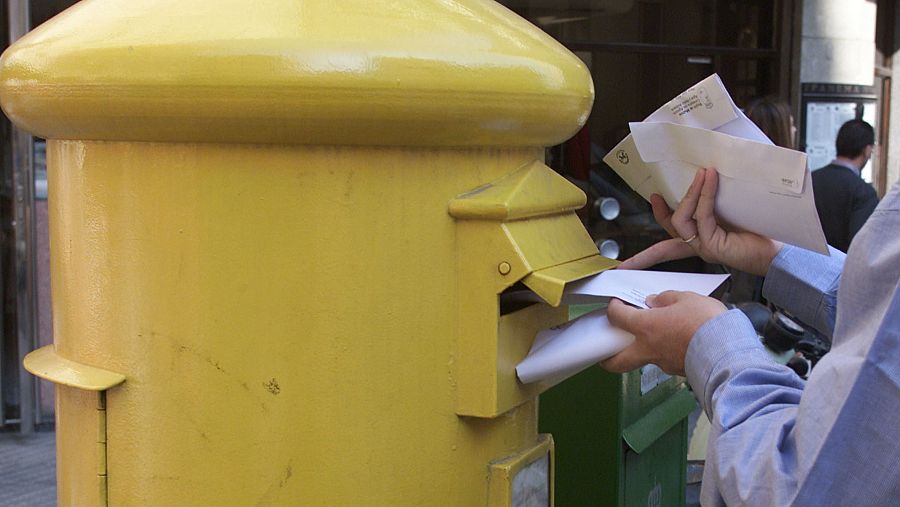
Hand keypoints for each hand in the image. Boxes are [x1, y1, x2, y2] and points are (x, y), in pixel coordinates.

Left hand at [601, 291, 726, 375]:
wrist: (729, 350)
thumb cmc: (707, 323)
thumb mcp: (687, 299)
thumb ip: (667, 299)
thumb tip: (654, 301)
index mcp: (646, 327)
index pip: (617, 318)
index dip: (613, 309)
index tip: (615, 305)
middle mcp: (649, 349)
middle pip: (617, 361)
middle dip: (607, 358)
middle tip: (607, 350)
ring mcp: (663, 363)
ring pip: (644, 360)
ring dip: (643, 350)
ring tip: (655, 336)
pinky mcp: (679, 371)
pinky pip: (666, 360)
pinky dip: (666, 352)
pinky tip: (677, 342)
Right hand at [618, 168, 781, 275]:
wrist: (787, 250)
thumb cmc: (769, 227)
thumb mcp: (739, 205)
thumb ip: (725, 191)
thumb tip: (718, 163)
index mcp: (705, 238)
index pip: (671, 241)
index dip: (655, 235)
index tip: (644, 221)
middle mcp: (701, 244)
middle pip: (670, 229)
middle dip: (659, 214)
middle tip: (655, 196)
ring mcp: (705, 246)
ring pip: (681, 220)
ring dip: (690, 194)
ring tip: (703, 173)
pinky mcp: (713, 245)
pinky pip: (701, 216)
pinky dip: (704, 195)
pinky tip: (710, 179)